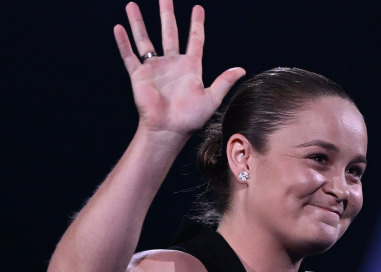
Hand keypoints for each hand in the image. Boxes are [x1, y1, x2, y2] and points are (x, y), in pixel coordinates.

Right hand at [113, 0, 244, 137]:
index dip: (196, 24)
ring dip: (139, 22)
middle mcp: (172, 64)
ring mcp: (155, 68)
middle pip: (169, 33)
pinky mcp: (139, 75)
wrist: (168, 130)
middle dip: (167, 15)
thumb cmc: (190, 118)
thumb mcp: (212, 98)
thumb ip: (224, 81)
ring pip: (145, 40)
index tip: (197, 8)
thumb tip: (241, 69)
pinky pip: (129, 55)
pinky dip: (123, 42)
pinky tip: (118, 27)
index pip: (195, 39)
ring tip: (132, 5)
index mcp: (190, 67)